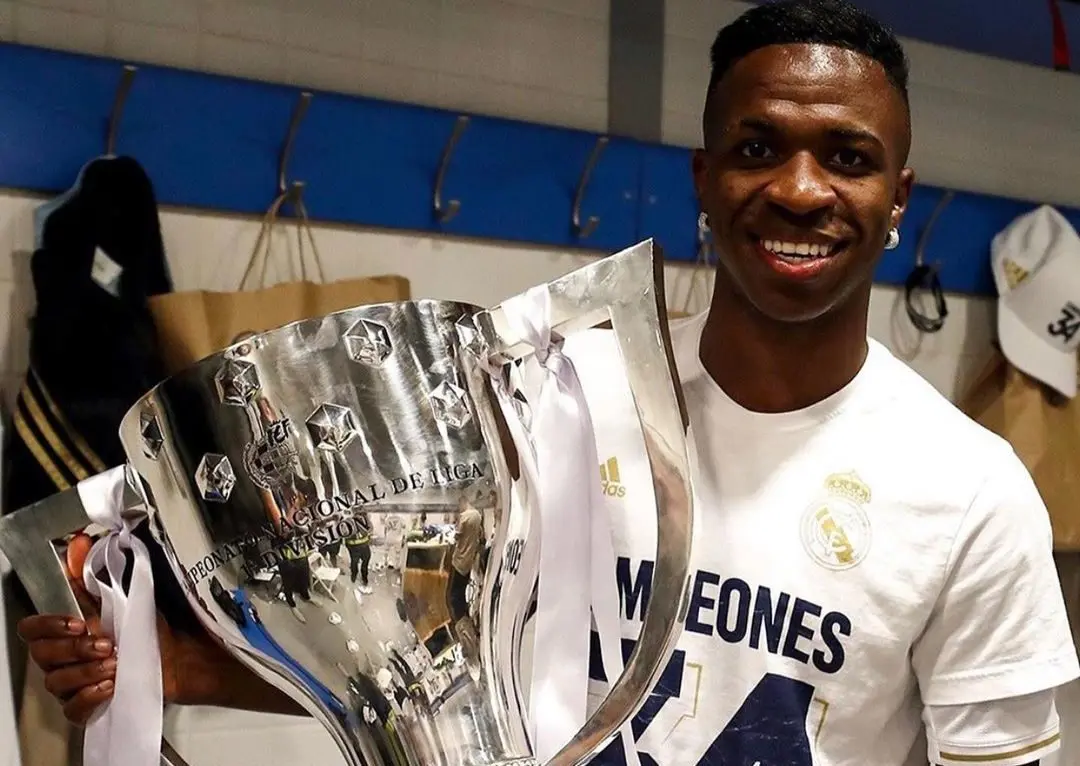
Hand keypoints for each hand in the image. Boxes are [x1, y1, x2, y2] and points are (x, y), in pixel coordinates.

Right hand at [16, 533, 182, 723]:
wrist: (181, 660)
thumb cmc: (151, 631)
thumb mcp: (126, 597)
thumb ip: (94, 574)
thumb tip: (79, 543)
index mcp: (68, 631)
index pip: (32, 630)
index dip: (47, 625)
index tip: (78, 622)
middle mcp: (65, 658)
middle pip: (42, 657)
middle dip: (74, 649)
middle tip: (106, 644)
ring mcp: (74, 684)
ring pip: (56, 683)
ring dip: (86, 672)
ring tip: (114, 663)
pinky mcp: (90, 707)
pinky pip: (72, 709)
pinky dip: (89, 697)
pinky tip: (110, 686)